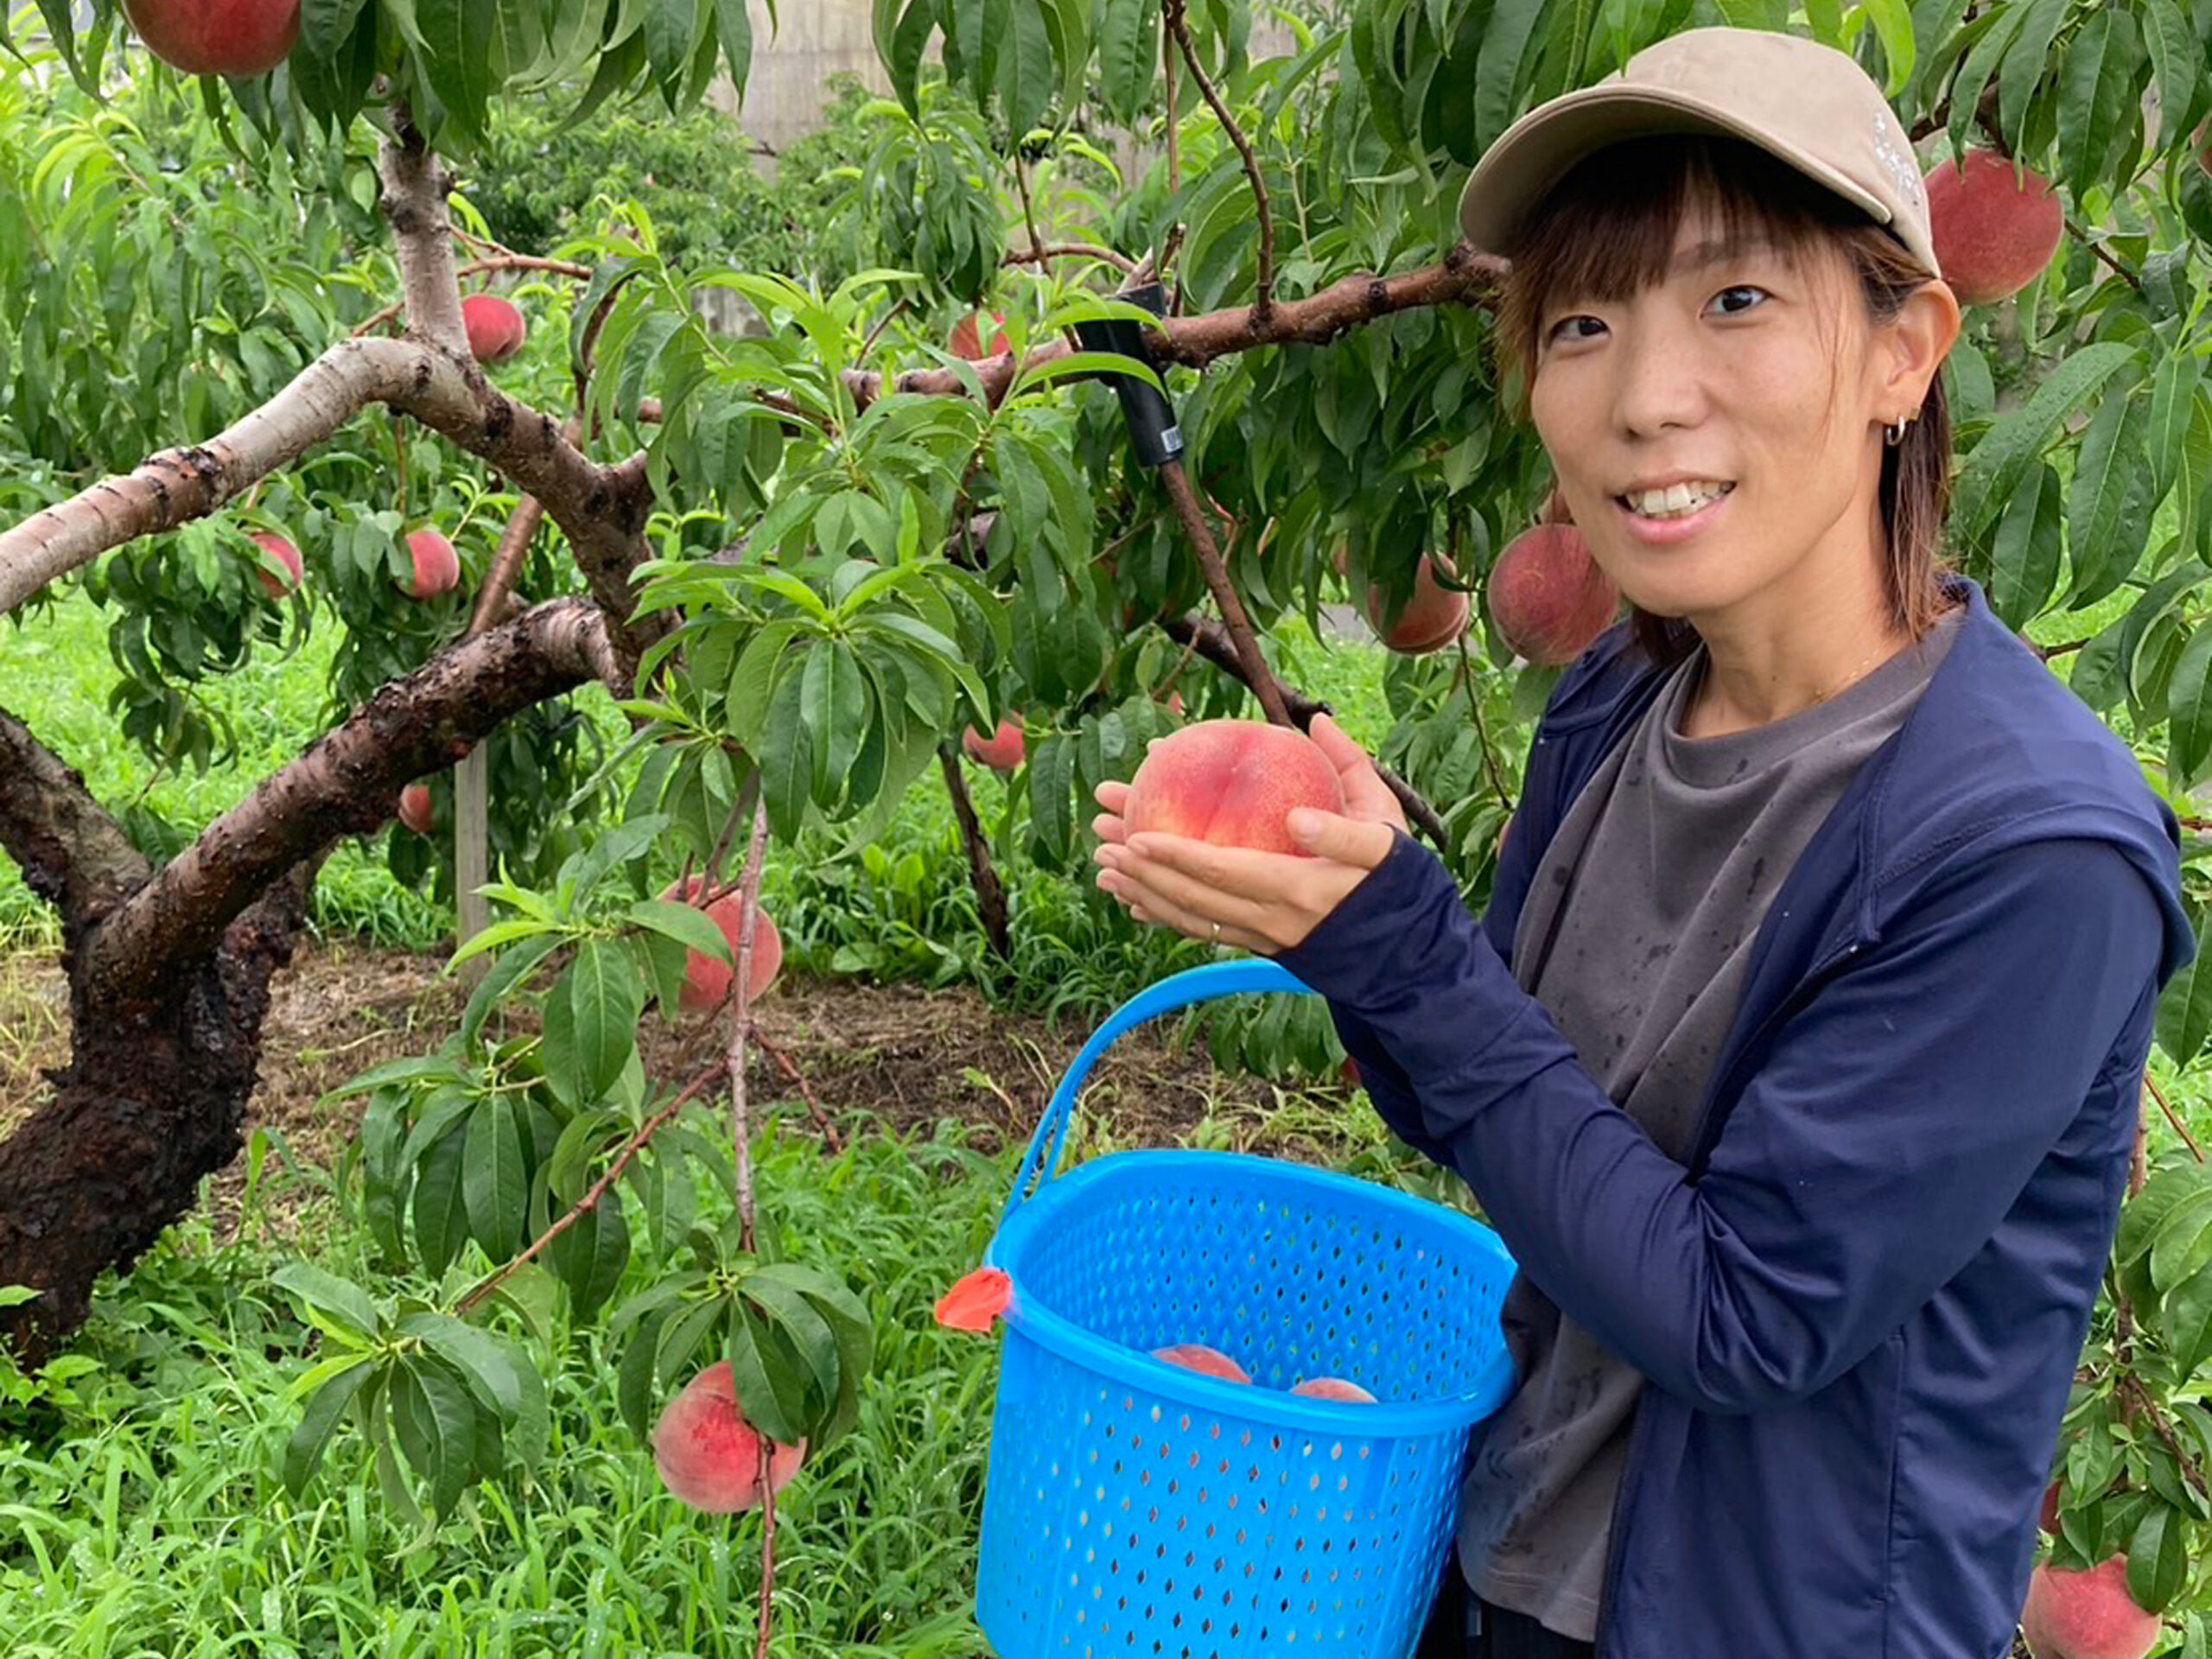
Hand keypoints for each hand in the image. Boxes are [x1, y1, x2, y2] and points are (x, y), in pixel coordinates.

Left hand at [1091, 714, 1407, 952]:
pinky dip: (1163, 917)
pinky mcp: (1259, 947)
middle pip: (1193, 896)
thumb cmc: (1397, 878)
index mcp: (1303, 885)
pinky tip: (1131, 899)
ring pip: (1191, 919)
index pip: (1229, 871)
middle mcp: (1275, 918)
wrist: (1407, 953)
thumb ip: (1350, 772)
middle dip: (1141, 868)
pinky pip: (1202, 933)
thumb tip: (1317, 721)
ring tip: (1101, 865)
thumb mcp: (1386, 822)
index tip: (1141, 836)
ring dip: (1141, 893)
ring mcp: (1263, 937)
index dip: (1181, 857)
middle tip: (1101, 834)